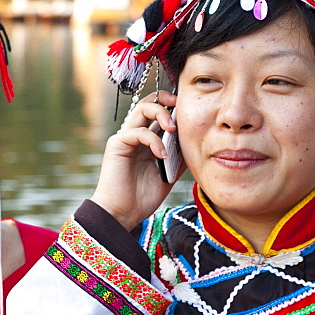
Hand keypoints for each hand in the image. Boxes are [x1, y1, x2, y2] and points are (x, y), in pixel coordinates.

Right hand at [90, 90, 178, 230]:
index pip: (156, 111)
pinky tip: (163, 155)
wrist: (123, 214)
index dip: (171, 105)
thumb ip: (179, 157)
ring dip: (160, 114)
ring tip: (173, 128)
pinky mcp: (117, 145)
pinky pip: (137, 132)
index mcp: (145, 139)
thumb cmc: (143, 196)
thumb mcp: (170, 173)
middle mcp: (134, 134)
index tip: (187, 109)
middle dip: (165, 100)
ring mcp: (124, 138)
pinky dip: (154, 141)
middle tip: (179, 106)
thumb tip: (197, 143)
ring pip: (140, 109)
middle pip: (148, 103)